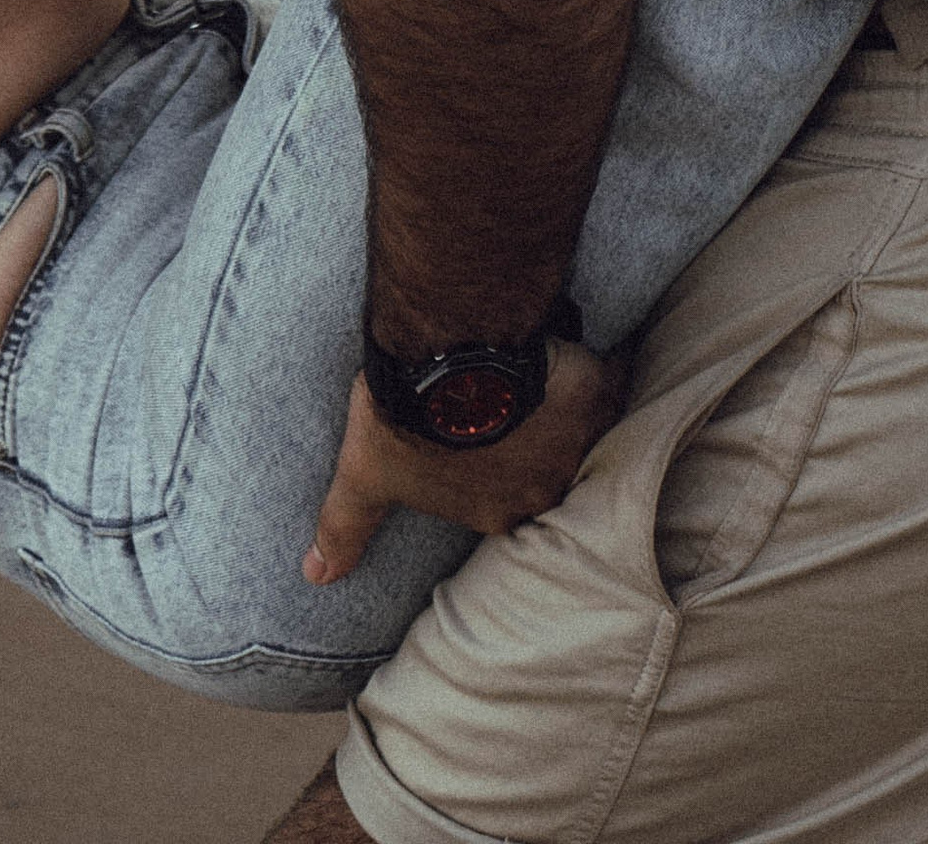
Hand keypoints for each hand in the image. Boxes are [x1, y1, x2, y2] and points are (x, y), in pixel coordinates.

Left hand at [302, 340, 627, 583]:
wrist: (446, 352)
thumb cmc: (405, 420)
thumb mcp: (365, 474)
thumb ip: (345, 526)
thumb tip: (315, 577)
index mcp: (500, 509)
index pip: (509, 504)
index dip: (501, 475)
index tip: (494, 448)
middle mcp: (548, 487)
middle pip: (551, 470)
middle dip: (539, 444)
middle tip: (522, 407)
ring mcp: (577, 441)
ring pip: (583, 430)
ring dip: (568, 410)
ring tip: (546, 376)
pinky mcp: (596, 392)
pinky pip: (612, 384)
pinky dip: (604, 372)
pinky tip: (585, 350)